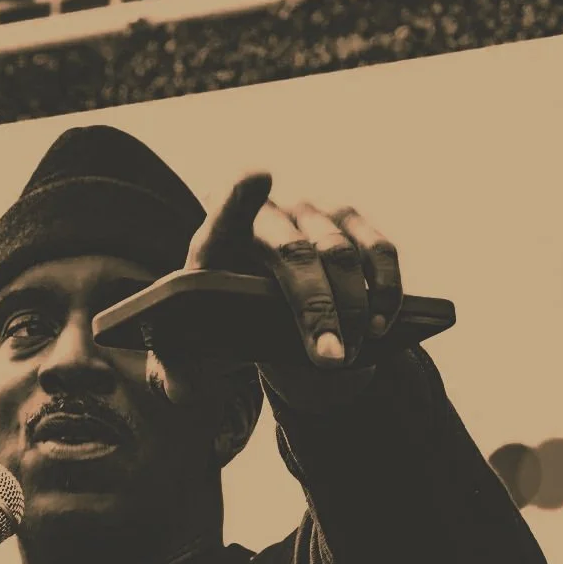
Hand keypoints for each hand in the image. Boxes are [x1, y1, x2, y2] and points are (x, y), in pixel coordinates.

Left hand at [149, 172, 403, 412]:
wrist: (258, 320)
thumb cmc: (219, 333)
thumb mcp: (189, 359)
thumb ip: (176, 373)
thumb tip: (181, 386)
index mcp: (217, 241)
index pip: (223, 214)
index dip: (239, 197)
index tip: (258, 177)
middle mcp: (267, 215)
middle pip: (294, 252)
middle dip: (316, 306)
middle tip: (329, 357)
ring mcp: (313, 214)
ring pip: (341, 253)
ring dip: (354, 307)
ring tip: (353, 354)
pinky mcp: (352, 225)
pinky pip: (379, 250)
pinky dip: (386, 289)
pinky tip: (384, 327)